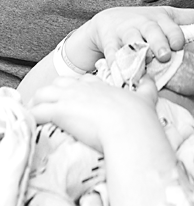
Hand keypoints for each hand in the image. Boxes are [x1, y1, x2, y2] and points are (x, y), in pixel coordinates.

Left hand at [28, 73, 157, 151]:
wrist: (130, 128)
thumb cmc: (138, 116)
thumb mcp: (146, 97)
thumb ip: (147, 86)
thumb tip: (150, 78)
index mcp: (101, 85)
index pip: (82, 80)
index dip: (75, 87)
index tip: (73, 96)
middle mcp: (83, 88)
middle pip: (58, 83)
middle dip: (51, 93)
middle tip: (49, 106)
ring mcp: (70, 98)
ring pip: (42, 94)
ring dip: (37, 104)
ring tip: (34, 114)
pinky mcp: (60, 112)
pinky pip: (37, 112)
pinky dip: (31, 117)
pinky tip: (31, 124)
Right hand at [78, 5, 193, 67]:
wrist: (108, 22)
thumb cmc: (144, 22)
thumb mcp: (167, 15)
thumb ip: (192, 17)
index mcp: (159, 19)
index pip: (169, 26)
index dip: (174, 34)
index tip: (179, 44)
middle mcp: (142, 25)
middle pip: (150, 32)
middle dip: (157, 42)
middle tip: (164, 56)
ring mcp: (124, 35)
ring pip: (129, 43)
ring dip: (136, 54)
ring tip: (141, 66)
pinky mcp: (108, 45)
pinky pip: (111, 56)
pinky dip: (114, 65)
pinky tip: (119, 74)